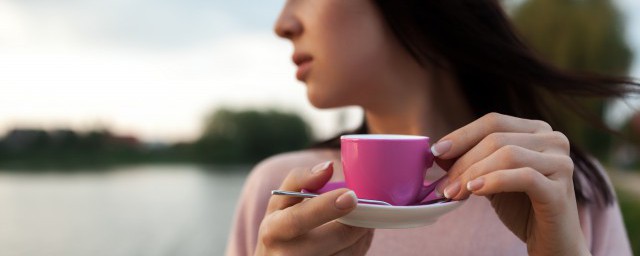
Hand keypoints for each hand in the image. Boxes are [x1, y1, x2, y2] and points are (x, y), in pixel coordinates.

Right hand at [255, 161, 373, 255]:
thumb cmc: (281, 227)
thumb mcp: (280, 202)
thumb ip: (300, 179)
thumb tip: (327, 167)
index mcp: (274, 230)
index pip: (300, 219)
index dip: (326, 207)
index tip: (350, 196)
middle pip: (336, 237)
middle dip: (358, 221)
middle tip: (368, 207)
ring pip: (350, 252)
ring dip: (362, 234)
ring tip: (360, 221)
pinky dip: (360, 247)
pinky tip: (355, 238)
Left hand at [433, 113, 589, 255]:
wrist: (553, 242)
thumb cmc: (522, 207)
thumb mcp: (491, 178)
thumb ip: (472, 162)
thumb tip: (439, 152)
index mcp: (537, 131)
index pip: (493, 122)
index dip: (462, 134)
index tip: (436, 151)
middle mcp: (553, 140)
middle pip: (496, 139)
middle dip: (463, 161)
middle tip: (442, 185)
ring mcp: (561, 163)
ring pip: (508, 155)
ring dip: (473, 173)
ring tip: (453, 193)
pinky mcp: (560, 189)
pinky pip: (524, 177)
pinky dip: (494, 181)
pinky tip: (475, 191)